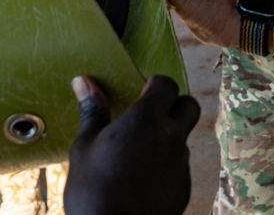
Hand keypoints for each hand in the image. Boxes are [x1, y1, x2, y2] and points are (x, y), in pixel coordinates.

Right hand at [65, 75, 199, 214]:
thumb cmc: (94, 191)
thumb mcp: (85, 147)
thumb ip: (92, 112)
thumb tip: (84, 82)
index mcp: (147, 120)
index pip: (167, 85)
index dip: (156, 84)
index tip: (141, 90)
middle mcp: (171, 138)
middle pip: (189, 106)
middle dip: (174, 105)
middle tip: (150, 115)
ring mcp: (181, 165)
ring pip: (184, 139)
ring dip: (169, 138)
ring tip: (139, 151)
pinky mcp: (184, 189)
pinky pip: (180, 167)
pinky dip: (167, 165)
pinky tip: (143, 179)